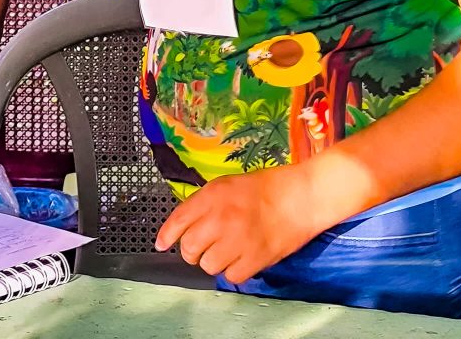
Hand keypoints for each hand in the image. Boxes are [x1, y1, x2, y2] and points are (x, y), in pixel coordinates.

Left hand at [155, 165, 325, 283]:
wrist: (299, 197)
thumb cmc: (263, 188)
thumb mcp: (226, 185)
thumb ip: (203, 203)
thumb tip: (183, 224)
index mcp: (212, 196)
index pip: (179, 220)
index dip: (167, 235)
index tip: (161, 244)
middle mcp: (221, 218)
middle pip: (190, 248)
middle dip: (192, 250)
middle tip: (204, 246)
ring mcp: (238, 240)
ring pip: (208, 265)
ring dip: (214, 261)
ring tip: (226, 250)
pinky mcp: (256, 259)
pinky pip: (232, 276)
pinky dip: (233, 271)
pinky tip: (240, 258)